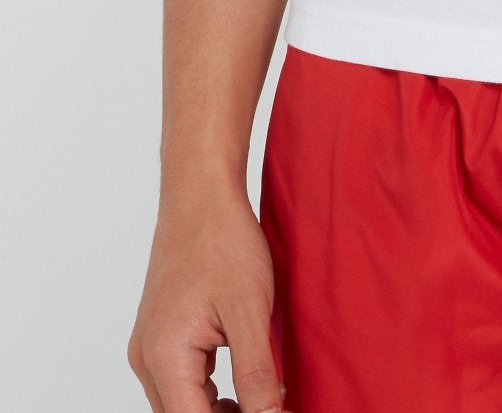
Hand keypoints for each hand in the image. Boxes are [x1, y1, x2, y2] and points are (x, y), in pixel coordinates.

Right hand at [127, 186, 288, 412]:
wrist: (201, 194)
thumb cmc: (223, 242)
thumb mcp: (250, 312)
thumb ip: (257, 374)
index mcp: (163, 357)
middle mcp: (146, 357)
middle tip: (271, 406)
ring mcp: (149, 345)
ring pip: (180, 403)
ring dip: (218, 409)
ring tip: (263, 397)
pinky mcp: (159, 333)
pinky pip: (180, 380)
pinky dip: (208, 390)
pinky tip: (243, 379)